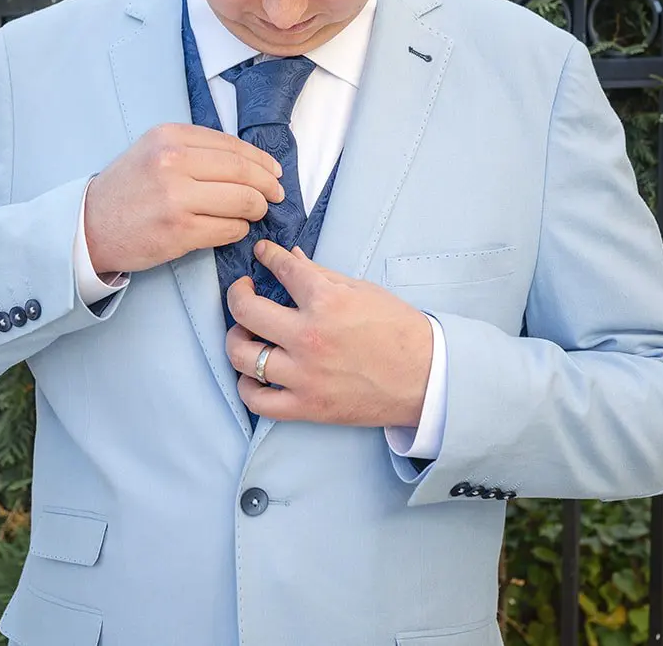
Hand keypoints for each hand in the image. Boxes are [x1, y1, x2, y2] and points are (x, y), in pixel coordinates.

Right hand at [84, 124, 284, 273]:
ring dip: (256, 208)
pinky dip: (239, 229)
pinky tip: (234, 228)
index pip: (232, 145)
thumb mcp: (153, 151)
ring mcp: (176, 198)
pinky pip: (229, 228)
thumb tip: (249, 162)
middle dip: (268, 185)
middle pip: (243, 171)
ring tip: (255, 212)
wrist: (89, 225)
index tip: (274, 171)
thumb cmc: (127, 189)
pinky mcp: (180, 231)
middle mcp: (173, 162)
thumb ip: (195, 149)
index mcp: (169, 137)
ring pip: (243, 200)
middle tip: (276, 194)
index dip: (261, 160)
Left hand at [224, 239, 433, 428]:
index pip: (282, 269)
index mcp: (327, 302)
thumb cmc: (400, 331)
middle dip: (237, 294)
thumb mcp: (363, 291)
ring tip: (245, 333)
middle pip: (246, 311)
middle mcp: (309, 337)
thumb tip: (292, 257)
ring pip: (243, 356)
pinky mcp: (307, 407)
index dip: (268, 256)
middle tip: (243, 292)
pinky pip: (257, 400)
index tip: (263, 254)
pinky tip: (253, 373)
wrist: (426, 377)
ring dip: (236, 339)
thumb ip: (321, 274)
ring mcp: (304, 375)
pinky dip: (247, 386)